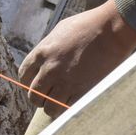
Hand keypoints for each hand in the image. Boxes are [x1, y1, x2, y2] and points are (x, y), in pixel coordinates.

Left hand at [17, 2, 135, 115]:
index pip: (24, 76)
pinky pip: (67, 109)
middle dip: (39, 98)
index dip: (29, 83)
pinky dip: (68, 109)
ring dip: (53, 107)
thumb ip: (48, 48)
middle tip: (48, 96)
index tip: (36, 84)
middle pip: (34, 95)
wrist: (111, 30)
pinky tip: (73, 102)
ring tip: (61, 102)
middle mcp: (50, 69)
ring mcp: (66, 82)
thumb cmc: (88, 25)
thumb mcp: (60, 31)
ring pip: (49, 107)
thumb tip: (44, 62)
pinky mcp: (82, 91)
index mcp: (42, 52)